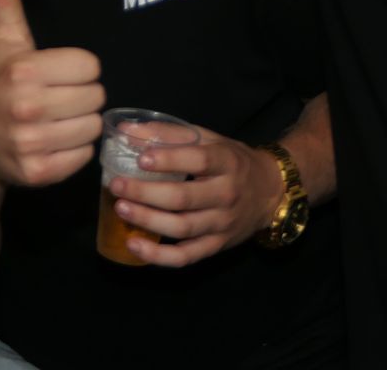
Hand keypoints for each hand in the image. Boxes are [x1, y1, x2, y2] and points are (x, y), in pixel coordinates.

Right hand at [0, 0, 103, 185]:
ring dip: (80, 123)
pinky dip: (75, 150)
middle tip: (57, 97)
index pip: (90, 65)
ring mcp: (32, 143)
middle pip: (96, 96)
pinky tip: (54, 141)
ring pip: (93, 127)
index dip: (77, 68)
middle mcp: (26, 108)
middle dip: (80, 95)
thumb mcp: (3, 39)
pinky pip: (84, 156)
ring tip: (57, 118)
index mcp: (23, 71)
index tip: (56, 72)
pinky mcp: (39, 173)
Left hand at [109, 126, 280, 265]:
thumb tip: (125, 130)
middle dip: (147, 193)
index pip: (198, 160)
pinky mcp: (217, 246)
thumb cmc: (231, 161)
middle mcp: (227, 194)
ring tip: (120, 209)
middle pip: (184, 198)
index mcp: (227, 162)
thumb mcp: (209, 139)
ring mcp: (223, 224)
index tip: (141, 158)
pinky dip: (159, 255)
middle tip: (117, 185)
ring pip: (183, 227)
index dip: (169, 160)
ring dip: (148, 220)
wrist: (270, 192)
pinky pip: (186, 256)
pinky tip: (134, 244)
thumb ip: (170, 133)